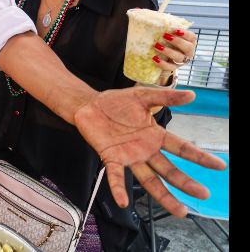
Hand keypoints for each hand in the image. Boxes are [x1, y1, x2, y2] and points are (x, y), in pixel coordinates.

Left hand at [74, 87, 225, 217]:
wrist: (88, 104)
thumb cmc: (115, 102)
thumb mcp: (142, 96)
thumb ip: (165, 97)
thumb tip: (192, 95)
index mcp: (155, 135)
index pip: (181, 148)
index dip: (199, 156)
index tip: (219, 165)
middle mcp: (145, 150)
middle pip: (168, 169)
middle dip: (185, 182)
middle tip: (203, 194)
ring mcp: (128, 156)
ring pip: (149, 180)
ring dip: (163, 195)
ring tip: (180, 211)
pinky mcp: (110, 158)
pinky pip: (115, 176)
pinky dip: (119, 189)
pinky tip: (123, 202)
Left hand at [153, 29, 196, 84]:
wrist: (163, 58)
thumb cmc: (167, 41)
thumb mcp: (168, 33)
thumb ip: (165, 27)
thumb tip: (151, 15)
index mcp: (189, 42)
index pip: (192, 37)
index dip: (185, 33)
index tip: (176, 30)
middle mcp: (188, 52)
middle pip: (188, 47)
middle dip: (177, 41)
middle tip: (165, 36)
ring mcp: (182, 61)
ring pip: (179, 57)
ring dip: (168, 51)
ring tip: (157, 46)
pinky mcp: (174, 68)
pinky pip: (170, 67)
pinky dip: (162, 63)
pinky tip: (154, 58)